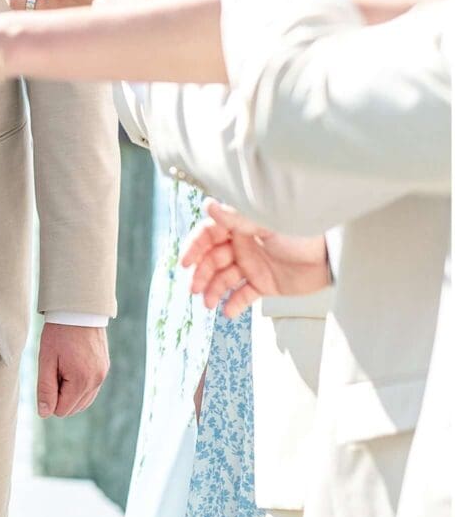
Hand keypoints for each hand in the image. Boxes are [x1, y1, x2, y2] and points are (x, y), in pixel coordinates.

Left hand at [36, 322, 107, 418]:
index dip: (49, 398)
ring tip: (63, 367)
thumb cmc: (59, 334)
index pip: (61, 410)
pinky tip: (71, 367)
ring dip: (69, 392)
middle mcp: (96, 381)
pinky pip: (90, 390)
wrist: (79, 311)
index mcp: (82, 381)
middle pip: (73, 409)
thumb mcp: (46, 360)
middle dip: (59, 396)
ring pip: (83, 401)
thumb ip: (45, 389)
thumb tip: (44, 413)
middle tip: (55, 370)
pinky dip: (78, 386)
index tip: (48, 375)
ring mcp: (102, 376)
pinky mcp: (104, 369)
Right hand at [181, 201, 330, 315]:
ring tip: (208, 304)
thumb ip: (237, 218)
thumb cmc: (302, 232)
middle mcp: (244, 245)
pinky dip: (234, 304)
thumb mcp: (268, 224)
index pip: (209, 235)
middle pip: (213, 259)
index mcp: (242, 226)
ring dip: (213, 290)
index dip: (195, 247)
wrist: (331, 257)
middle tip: (194, 289)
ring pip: (224, 278)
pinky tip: (228, 312)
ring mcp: (253, 265)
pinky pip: (243, 294)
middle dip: (201, 274)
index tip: (185, 263)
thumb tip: (208, 204)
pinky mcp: (264, 284)